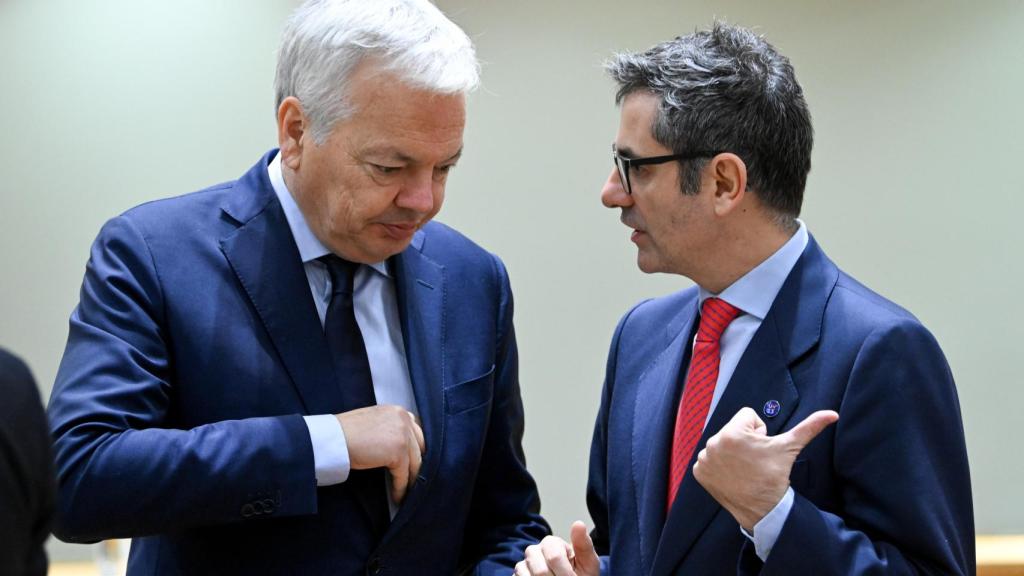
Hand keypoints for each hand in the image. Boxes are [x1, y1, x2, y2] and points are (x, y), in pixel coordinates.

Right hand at [336, 405, 424, 502]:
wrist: (332, 438)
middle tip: (413, 478)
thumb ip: (390, 429)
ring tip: (407, 490)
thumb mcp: (374, 422)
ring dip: (411, 478)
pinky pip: (403, 475)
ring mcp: (403, 435)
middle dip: (417, 463)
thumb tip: (400, 447)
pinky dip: (401, 487)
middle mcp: (404, 419)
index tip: (414, 462)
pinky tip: (397, 496)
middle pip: (420, 446)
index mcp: (398, 411)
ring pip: (415, 462)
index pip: (416, 432)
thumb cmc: (345, 432)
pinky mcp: (398, 452)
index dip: (415, 449)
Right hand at [514, 521, 599, 575]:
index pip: (554, 557)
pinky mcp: (518, 575)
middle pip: (541, 571)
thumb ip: (584, 545)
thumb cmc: (580, 574)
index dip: (566, 573)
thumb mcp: (588, 562)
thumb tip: (578, 524)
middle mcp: (534, 551)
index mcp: (551, 543)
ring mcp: (523, 564)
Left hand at [692, 407, 837, 531]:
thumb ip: (809, 427)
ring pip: (721, 442)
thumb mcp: (789, 447)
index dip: (758, 430)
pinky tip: (731, 474)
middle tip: (754, 459)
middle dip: (745, 440)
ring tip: (743, 467)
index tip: (762, 448)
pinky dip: (719, 465)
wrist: (763, 508)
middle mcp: (713, 443)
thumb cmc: (775, 475)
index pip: (747, 415)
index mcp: (733, 432)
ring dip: (731, 451)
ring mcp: (704, 458)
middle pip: (733, 428)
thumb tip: (832, 414)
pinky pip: (709, 458)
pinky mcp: (699, 471)